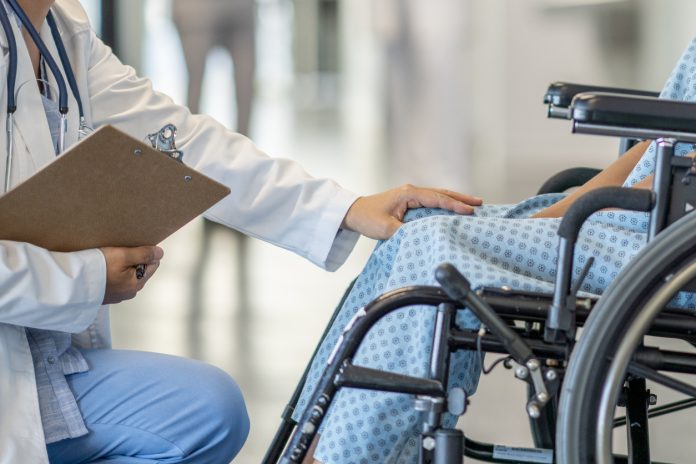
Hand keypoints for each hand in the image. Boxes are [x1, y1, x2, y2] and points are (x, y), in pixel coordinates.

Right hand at [99, 246, 163, 304]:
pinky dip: (110, 271)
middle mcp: (129, 292)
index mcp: (137, 284)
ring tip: (108, 258)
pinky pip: (114, 279)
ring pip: (126, 274)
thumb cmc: (97, 268)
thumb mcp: (124, 256)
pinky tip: (101, 266)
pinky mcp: (104, 293)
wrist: (71, 283)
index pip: (153, 264)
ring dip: (121, 265)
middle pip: (140, 269)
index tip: (133, 247)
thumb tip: (160, 253)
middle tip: (118, 252)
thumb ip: (144, 254)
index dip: (145, 253)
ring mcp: (116, 294)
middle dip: (133, 259)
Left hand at [341, 184, 482, 239]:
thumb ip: (406, 232)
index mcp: (408, 194)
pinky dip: (444, 204)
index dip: (454, 205)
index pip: (436, 199)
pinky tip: (452, 209)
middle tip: (480, 203)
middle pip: (441, 193)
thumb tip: (424, 235)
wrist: (353, 213)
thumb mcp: (386, 229)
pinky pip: (431, 202)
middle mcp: (412, 191)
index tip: (470, 211)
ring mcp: (411, 195)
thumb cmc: (368, 218)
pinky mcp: (409, 202)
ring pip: (438, 196)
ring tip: (472, 204)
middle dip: (461, 198)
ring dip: (454, 200)